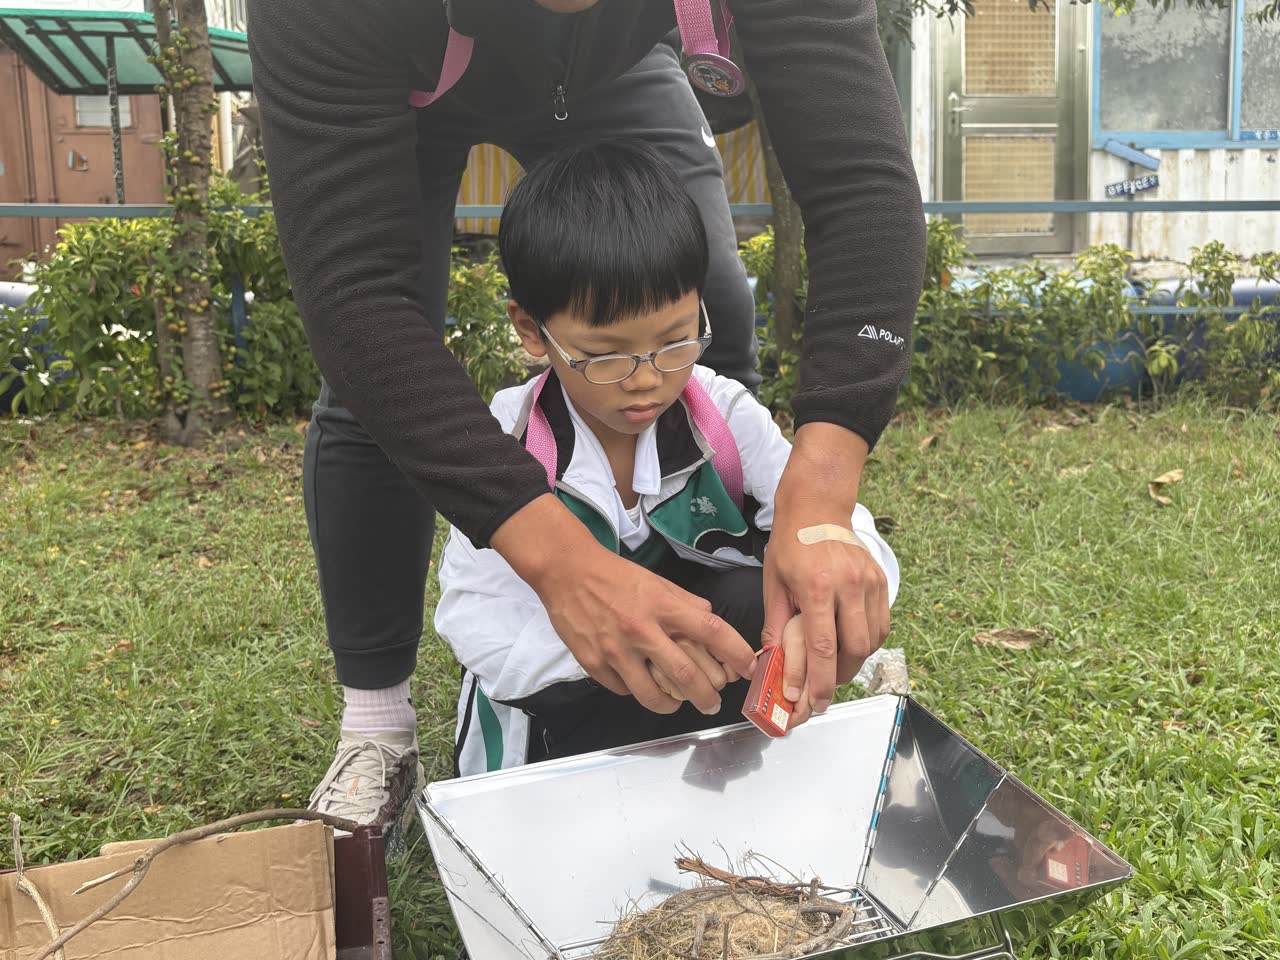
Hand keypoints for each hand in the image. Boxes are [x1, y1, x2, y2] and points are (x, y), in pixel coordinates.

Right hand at [492, 495, 756, 715]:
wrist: (567, 572)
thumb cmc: (615, 575)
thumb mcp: (657, 582)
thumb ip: (685, 604)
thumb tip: (710, 622)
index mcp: (663, 606)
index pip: (711, 631)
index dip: (736, 653)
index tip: (748, 669)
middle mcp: (642, 630)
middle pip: (686, 676)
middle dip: (707, 697)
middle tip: (713, 704)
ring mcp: (616, 650)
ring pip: (653, 696)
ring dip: (672, 706)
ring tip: (677, 705)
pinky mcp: (594, 663)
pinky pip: (623, 690)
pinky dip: (636, 691)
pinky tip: (640, 684)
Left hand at [763, 423, 889, 715]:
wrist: (818, 508)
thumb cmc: (790, 544)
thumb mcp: (773, 584)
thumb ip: (776, 627)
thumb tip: (772, 665)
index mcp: (816, 587)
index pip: (822, 648)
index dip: (817, 681)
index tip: (812, 703)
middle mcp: (849, 585)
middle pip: (853, 649)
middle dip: (838, 677)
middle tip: (823, 690)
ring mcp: (870, 582)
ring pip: (872, 640)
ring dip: (854, 661)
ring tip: (834, 669)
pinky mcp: (882, 580)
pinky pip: (881, 624)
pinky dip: (868, 641)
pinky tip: (850, 643)